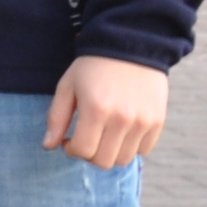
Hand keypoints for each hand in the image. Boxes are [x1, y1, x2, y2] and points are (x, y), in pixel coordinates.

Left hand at [47, 55, 167, 168]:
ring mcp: (142, 122)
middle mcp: (122, 119)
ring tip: (104, 134)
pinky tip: (122, 130)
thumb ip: (56, 118)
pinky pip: (143, 151)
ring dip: (110, 152)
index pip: (82, 151)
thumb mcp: (67, 86)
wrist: (130, 45)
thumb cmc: (92, 66)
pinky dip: (130, 146)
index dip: (71, 149)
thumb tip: (48, 146)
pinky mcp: (157, 121)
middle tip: (86, 138)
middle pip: (103, 161)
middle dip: (89, 154)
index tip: (69, 139)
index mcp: (96, 110)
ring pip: (123, 159)